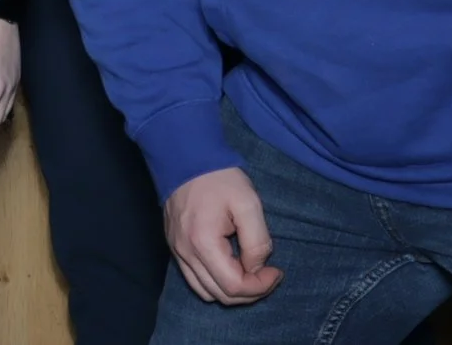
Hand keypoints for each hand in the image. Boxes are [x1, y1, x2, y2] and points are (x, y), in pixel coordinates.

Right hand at [164, 166, 282, 304]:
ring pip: (206, 292)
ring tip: (249, 271)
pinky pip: (194, 279)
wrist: (183, 157)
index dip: (261, 286)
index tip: (277, 270)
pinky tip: (230, 265)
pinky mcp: (174, 247)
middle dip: (250, 291)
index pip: (234, 286)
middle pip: (221, 295)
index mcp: (203, 243)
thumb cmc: (218, 178)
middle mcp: (185, 253)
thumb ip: (257, 241)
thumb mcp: (248, 203)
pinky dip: (215, 282)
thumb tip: (256, 267)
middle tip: (267, 273)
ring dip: (232, 290)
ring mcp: (176, 251)